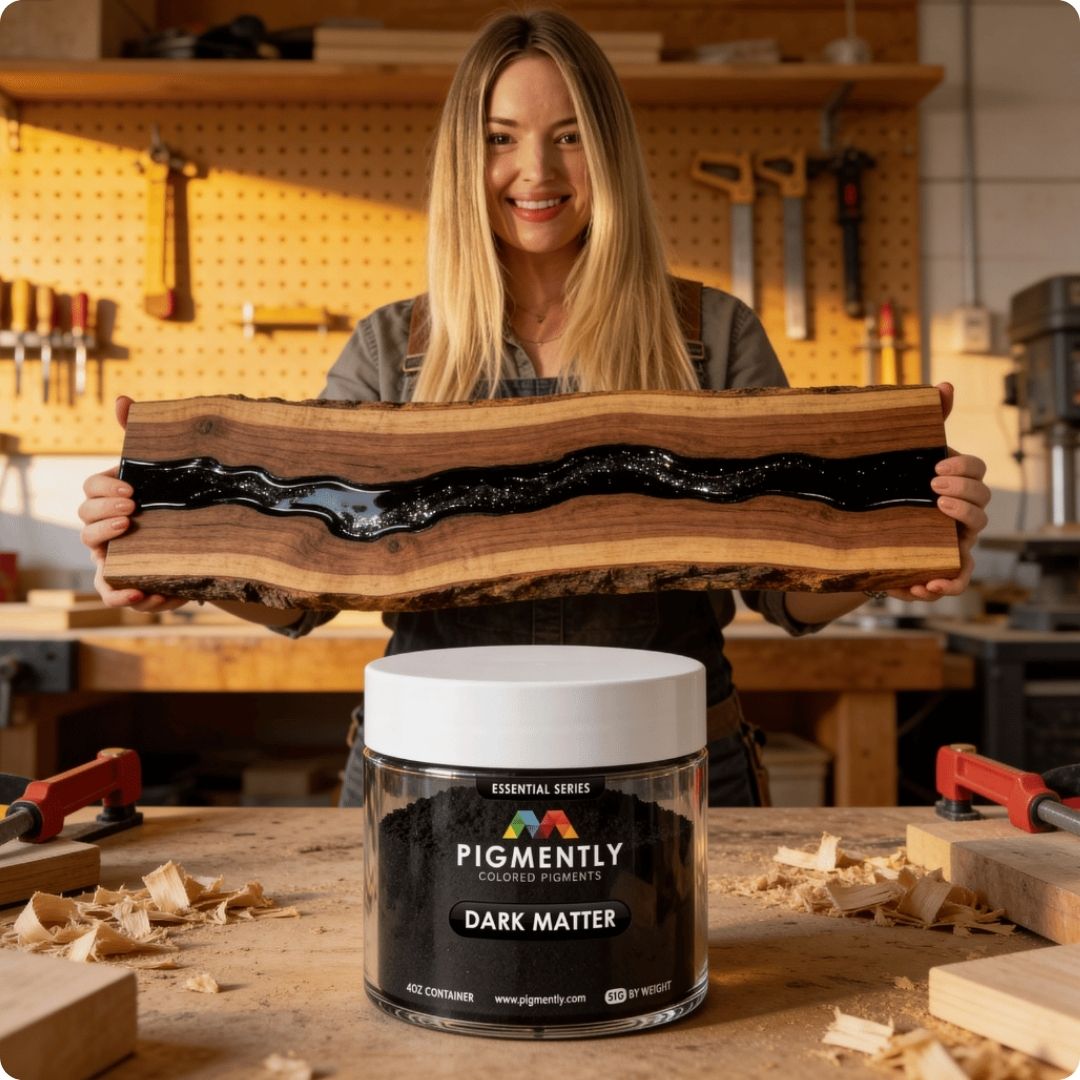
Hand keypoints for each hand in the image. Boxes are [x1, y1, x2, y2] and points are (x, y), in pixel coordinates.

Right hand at [77, 395, 186, 612]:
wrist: (204, 543)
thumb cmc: (174, 500)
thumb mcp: (163, 469)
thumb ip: (141, 435)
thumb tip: (122, 399)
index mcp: (110, 498)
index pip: (90, 488)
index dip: (103, 488)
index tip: (131, 489)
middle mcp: (104, 528)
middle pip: (85, 518)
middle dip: (103, 512)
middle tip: (132, 510)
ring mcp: (112, 556)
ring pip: (93, 552)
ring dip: (106, 544)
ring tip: (128, 533)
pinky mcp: (126, 584)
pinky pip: (111, 593)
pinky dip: (121, 596)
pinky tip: (141, 593)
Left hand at [885, 381, 990, 602]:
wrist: (861, 528)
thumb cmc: (892, 484)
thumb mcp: (903, 454)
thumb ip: (926, 422)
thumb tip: (946, 385)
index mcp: (955, 484)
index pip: (977, 472)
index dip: (964, 468)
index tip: (937, 467)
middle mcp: (959, 515)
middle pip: (982, 507)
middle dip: (964, 498)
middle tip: (934, 492)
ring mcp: (951, 543)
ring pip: (972, 545)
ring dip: (961, 538)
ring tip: (942, 530)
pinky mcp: (936, 569)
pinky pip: (952, 581)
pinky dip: (946, 585)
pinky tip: (927, 585)